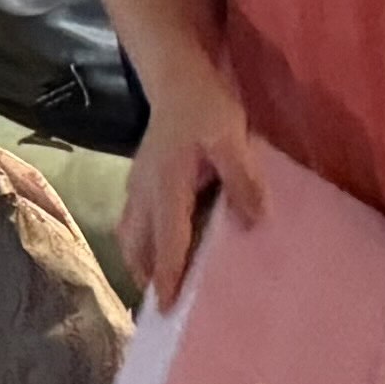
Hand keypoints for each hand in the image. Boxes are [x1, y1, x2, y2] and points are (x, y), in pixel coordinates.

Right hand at [119, 84, 274, 299]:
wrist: (175, 75)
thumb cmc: (205, 106)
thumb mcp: (232, 139)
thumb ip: (242, 180)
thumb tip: (255, 221)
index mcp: (167, 186)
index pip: (167, 240)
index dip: (167, 275)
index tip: (166, 308)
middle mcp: (145, 190)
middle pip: (137, 242)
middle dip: (144, 273)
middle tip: (157, 304)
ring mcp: (138, 182)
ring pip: (129, 231)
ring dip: (138, 257)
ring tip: (152, 280)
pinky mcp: (140, 175)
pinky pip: (133, 217)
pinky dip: (139, 239)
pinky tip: (154, 242)